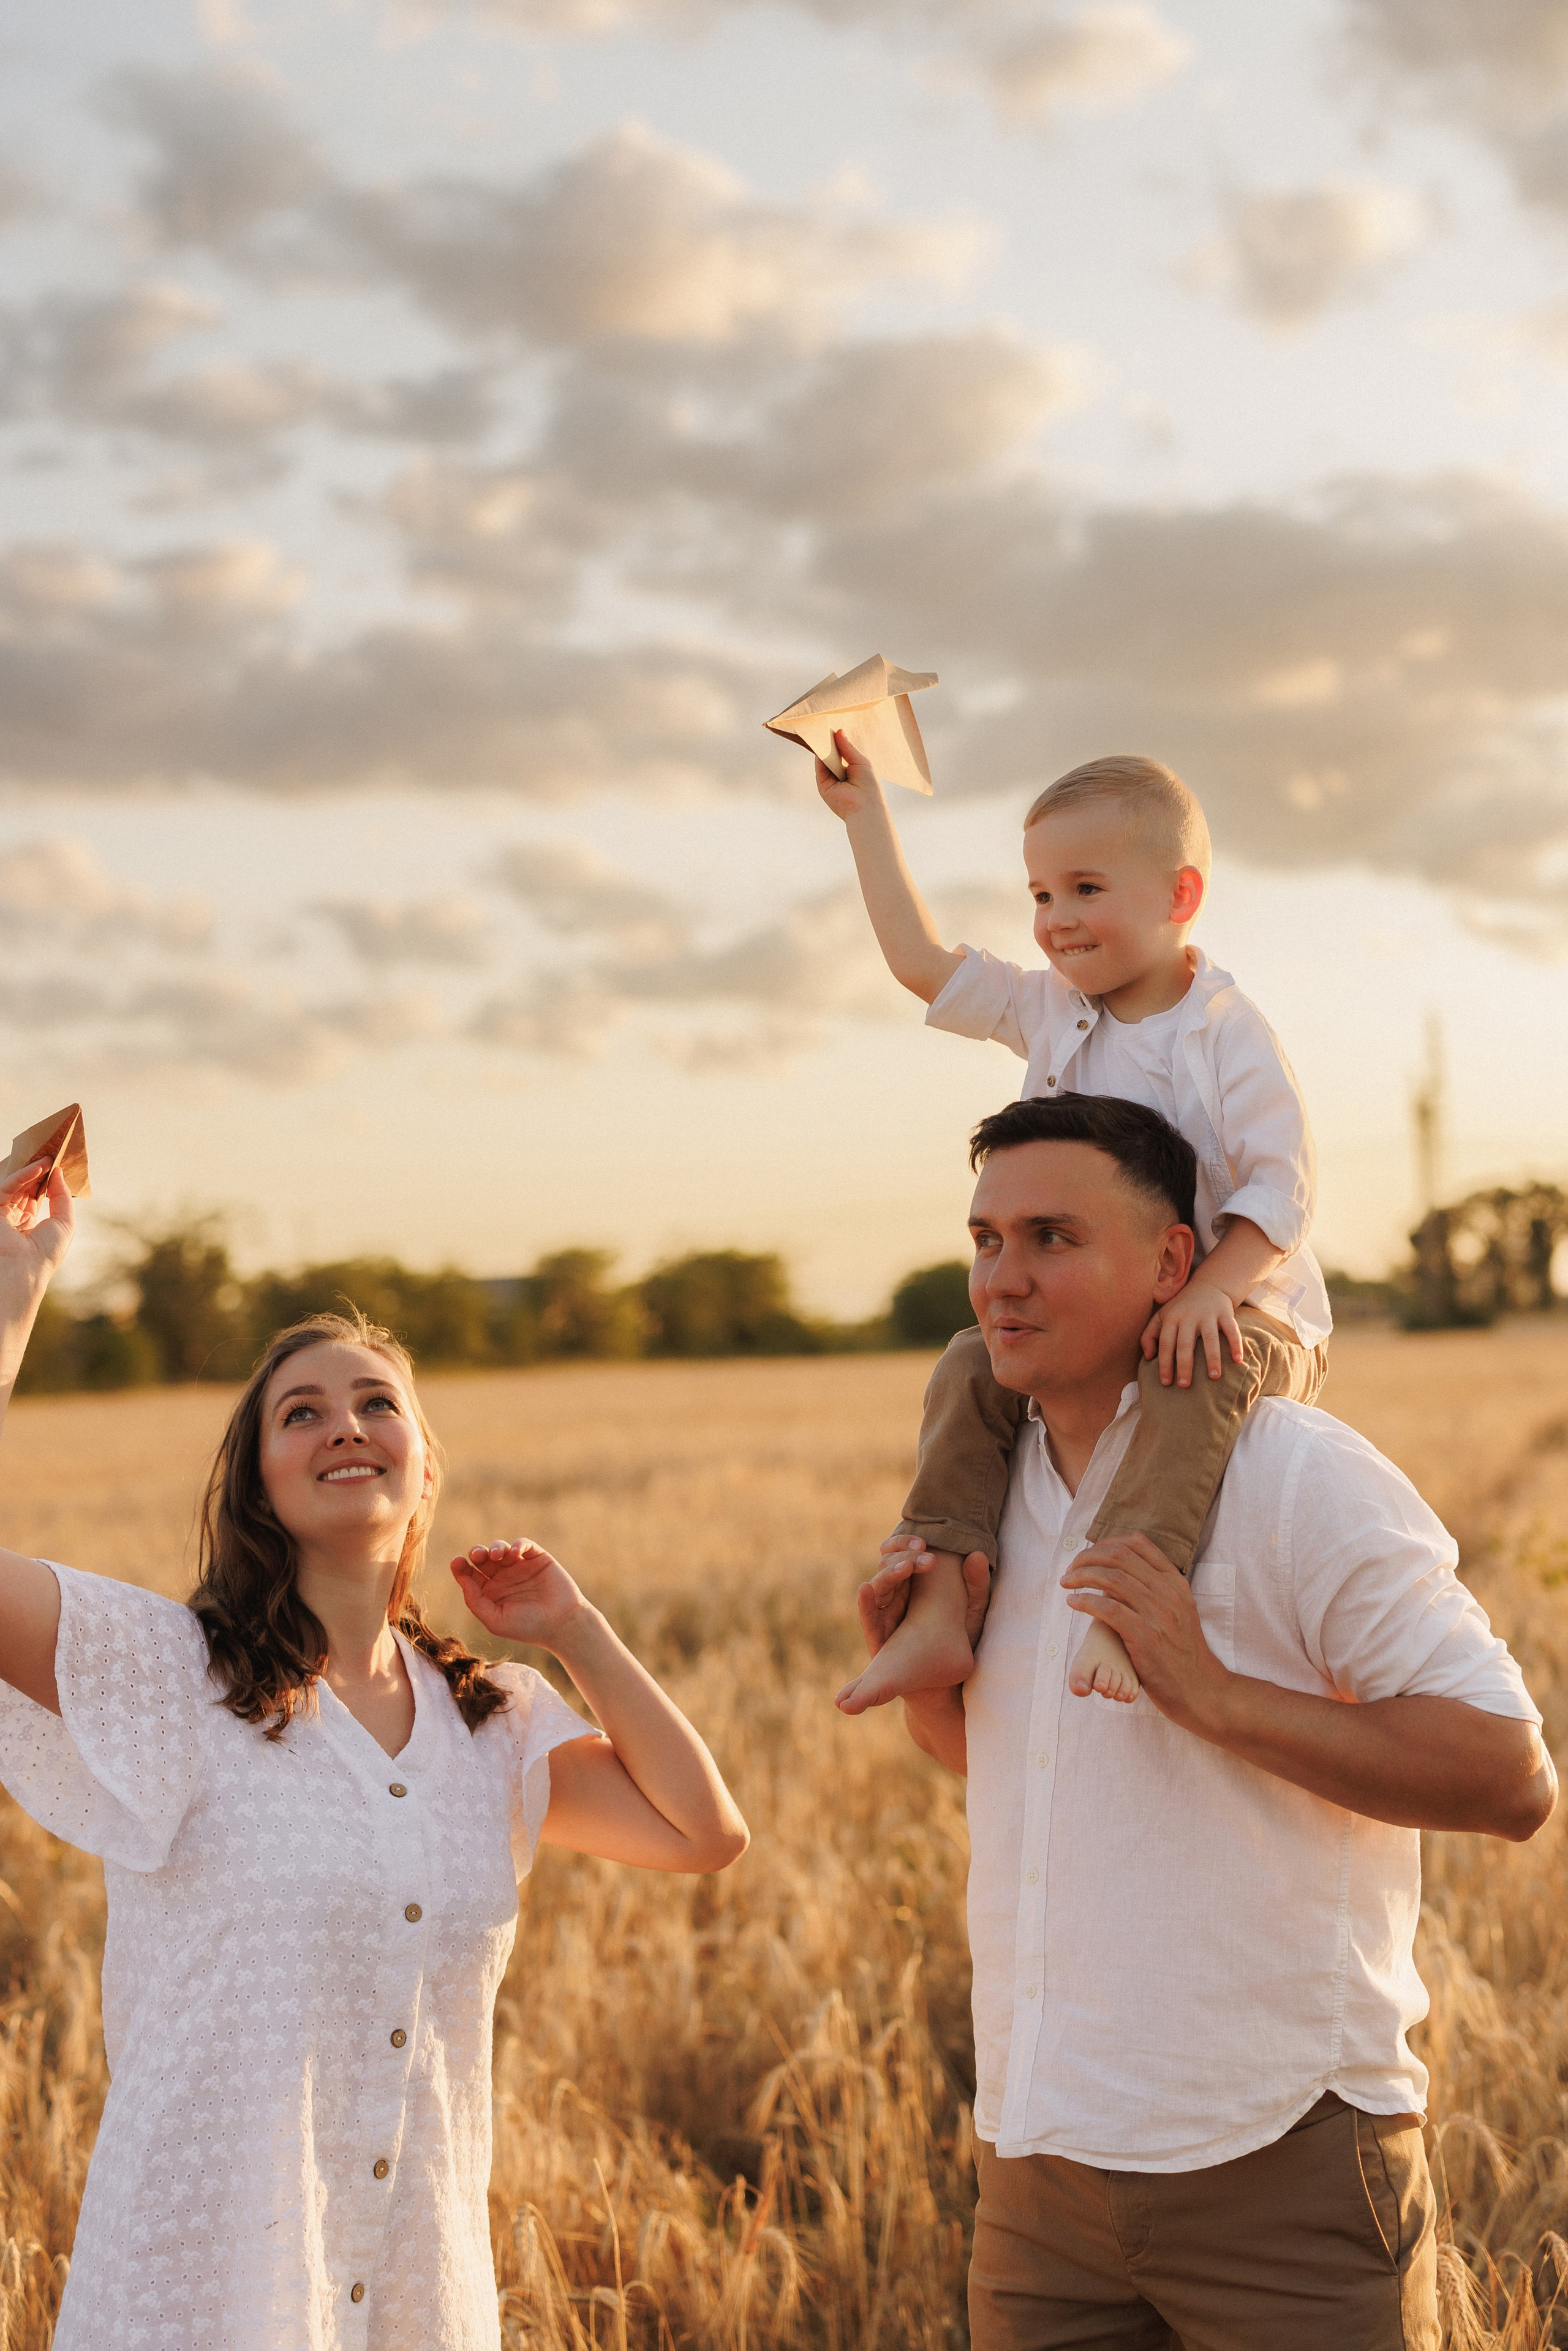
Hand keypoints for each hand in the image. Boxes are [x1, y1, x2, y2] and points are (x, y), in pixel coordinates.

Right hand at [0, 1158, 74, 1311]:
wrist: (25, 1269)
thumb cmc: (45, 1253)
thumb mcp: (64, 1223)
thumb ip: (61, 1197)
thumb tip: (58, 1172)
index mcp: (28, 1224)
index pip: (34, 1195)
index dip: (45, 1180)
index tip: (57, 1164)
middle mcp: (13, 1218)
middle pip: (24, 1187)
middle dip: (38, 1171)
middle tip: (52, 1153)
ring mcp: (1, 1213)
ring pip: (15, 1184)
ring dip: (32, 1169)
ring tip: (49, 1157)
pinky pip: (7, 1187)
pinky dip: (22, 1176)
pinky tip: (39, 1168)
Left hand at [450, 1539, 588, 1653]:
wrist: (561, 1624)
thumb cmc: (528, 1627)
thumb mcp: (495, 1620)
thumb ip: (475, 1601)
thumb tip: (462, 1579)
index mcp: (490, 1593)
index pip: (470, 1576)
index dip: (461, 1567)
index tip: (457, 1562)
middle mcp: (503, 1578)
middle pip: (483, 1558)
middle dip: (477, 1553)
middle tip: (477, 1555)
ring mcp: (520, 1566)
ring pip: (501, 1548)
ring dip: (496, 1547)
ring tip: (497, 1555)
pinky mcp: (538, 1558)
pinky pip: (524, 1544)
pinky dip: (518, 1544)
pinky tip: (515, 1553)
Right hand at [814, 729, 881, 819]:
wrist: (864, 806)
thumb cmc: (869, 785)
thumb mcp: (860, 761)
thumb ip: (848, 747)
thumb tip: (839, 731)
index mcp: (851, 770)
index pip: (842, 753)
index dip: (838, 742)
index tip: (834, 728)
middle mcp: (840, 775)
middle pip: (831, 756)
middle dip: (829, 743)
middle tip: (825, 726)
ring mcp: (831, 780)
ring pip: (824, 760)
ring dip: (823, 748)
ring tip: (822, 732)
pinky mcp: (823, 785)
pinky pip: (819, 768)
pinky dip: (819, 756)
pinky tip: (820, 744)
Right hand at [859, 1537, 990, 1655]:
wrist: (949, 1684)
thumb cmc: (960, 1643)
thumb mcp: (973, 1611)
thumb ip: (976, 1585)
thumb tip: (977, 1554)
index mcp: (915, 1583)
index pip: (900, 1553)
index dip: (905, 1543)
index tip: (923, 1541)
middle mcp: (896, 1594)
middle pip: (887, 1564)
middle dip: (903, 1555)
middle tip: (925, 1557)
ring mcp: (885, 1614)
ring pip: (877, 1585)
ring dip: (889, 1573)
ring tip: (906, 1568)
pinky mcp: (878, 1636)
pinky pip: (867, 1616)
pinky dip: (865, 1601)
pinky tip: (866, 1588)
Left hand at [1061, 1534, 1229, 1730]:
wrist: (1199, 1688)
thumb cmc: (1181, 1651)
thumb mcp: (1177, 1610)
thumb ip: (1154, 1588)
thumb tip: (1117, 1571)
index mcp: (1175, 1582)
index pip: (1137, 1543)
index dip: (1105, 1543)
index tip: (1088, 1554)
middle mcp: (1168, 1593)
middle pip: (1119, 1556)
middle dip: (1087, 1558)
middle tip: (1070, 1570)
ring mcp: (1158, 1615)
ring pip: (1111, 1579)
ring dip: (1081, 1576)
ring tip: (1066, 1583)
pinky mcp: (1145, 1638)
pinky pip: (1108, 1609)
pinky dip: (1085, 1601)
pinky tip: (1073, 1602)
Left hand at [1140, 1277, 1242, 1386]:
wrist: (1207, 1285)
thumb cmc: (1180, 1308)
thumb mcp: (1161, 1317)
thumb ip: (1149, 1335)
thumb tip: (1148, 1357)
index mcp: (1171, 1318)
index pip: (1165, 1343)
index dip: (1164, 1363)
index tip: (1166, 1382)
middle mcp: (1188, 1316)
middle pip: (1185, 1343)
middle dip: (1184, 1365)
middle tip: (1185, 1385)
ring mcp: (1208, 1314)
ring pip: (1210, 1338)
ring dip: (1212, 1358)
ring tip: (1214, 1377)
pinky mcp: (1225, 1313)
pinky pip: (1232, 1329)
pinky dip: (1236, 1344)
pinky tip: (1237, 1360)